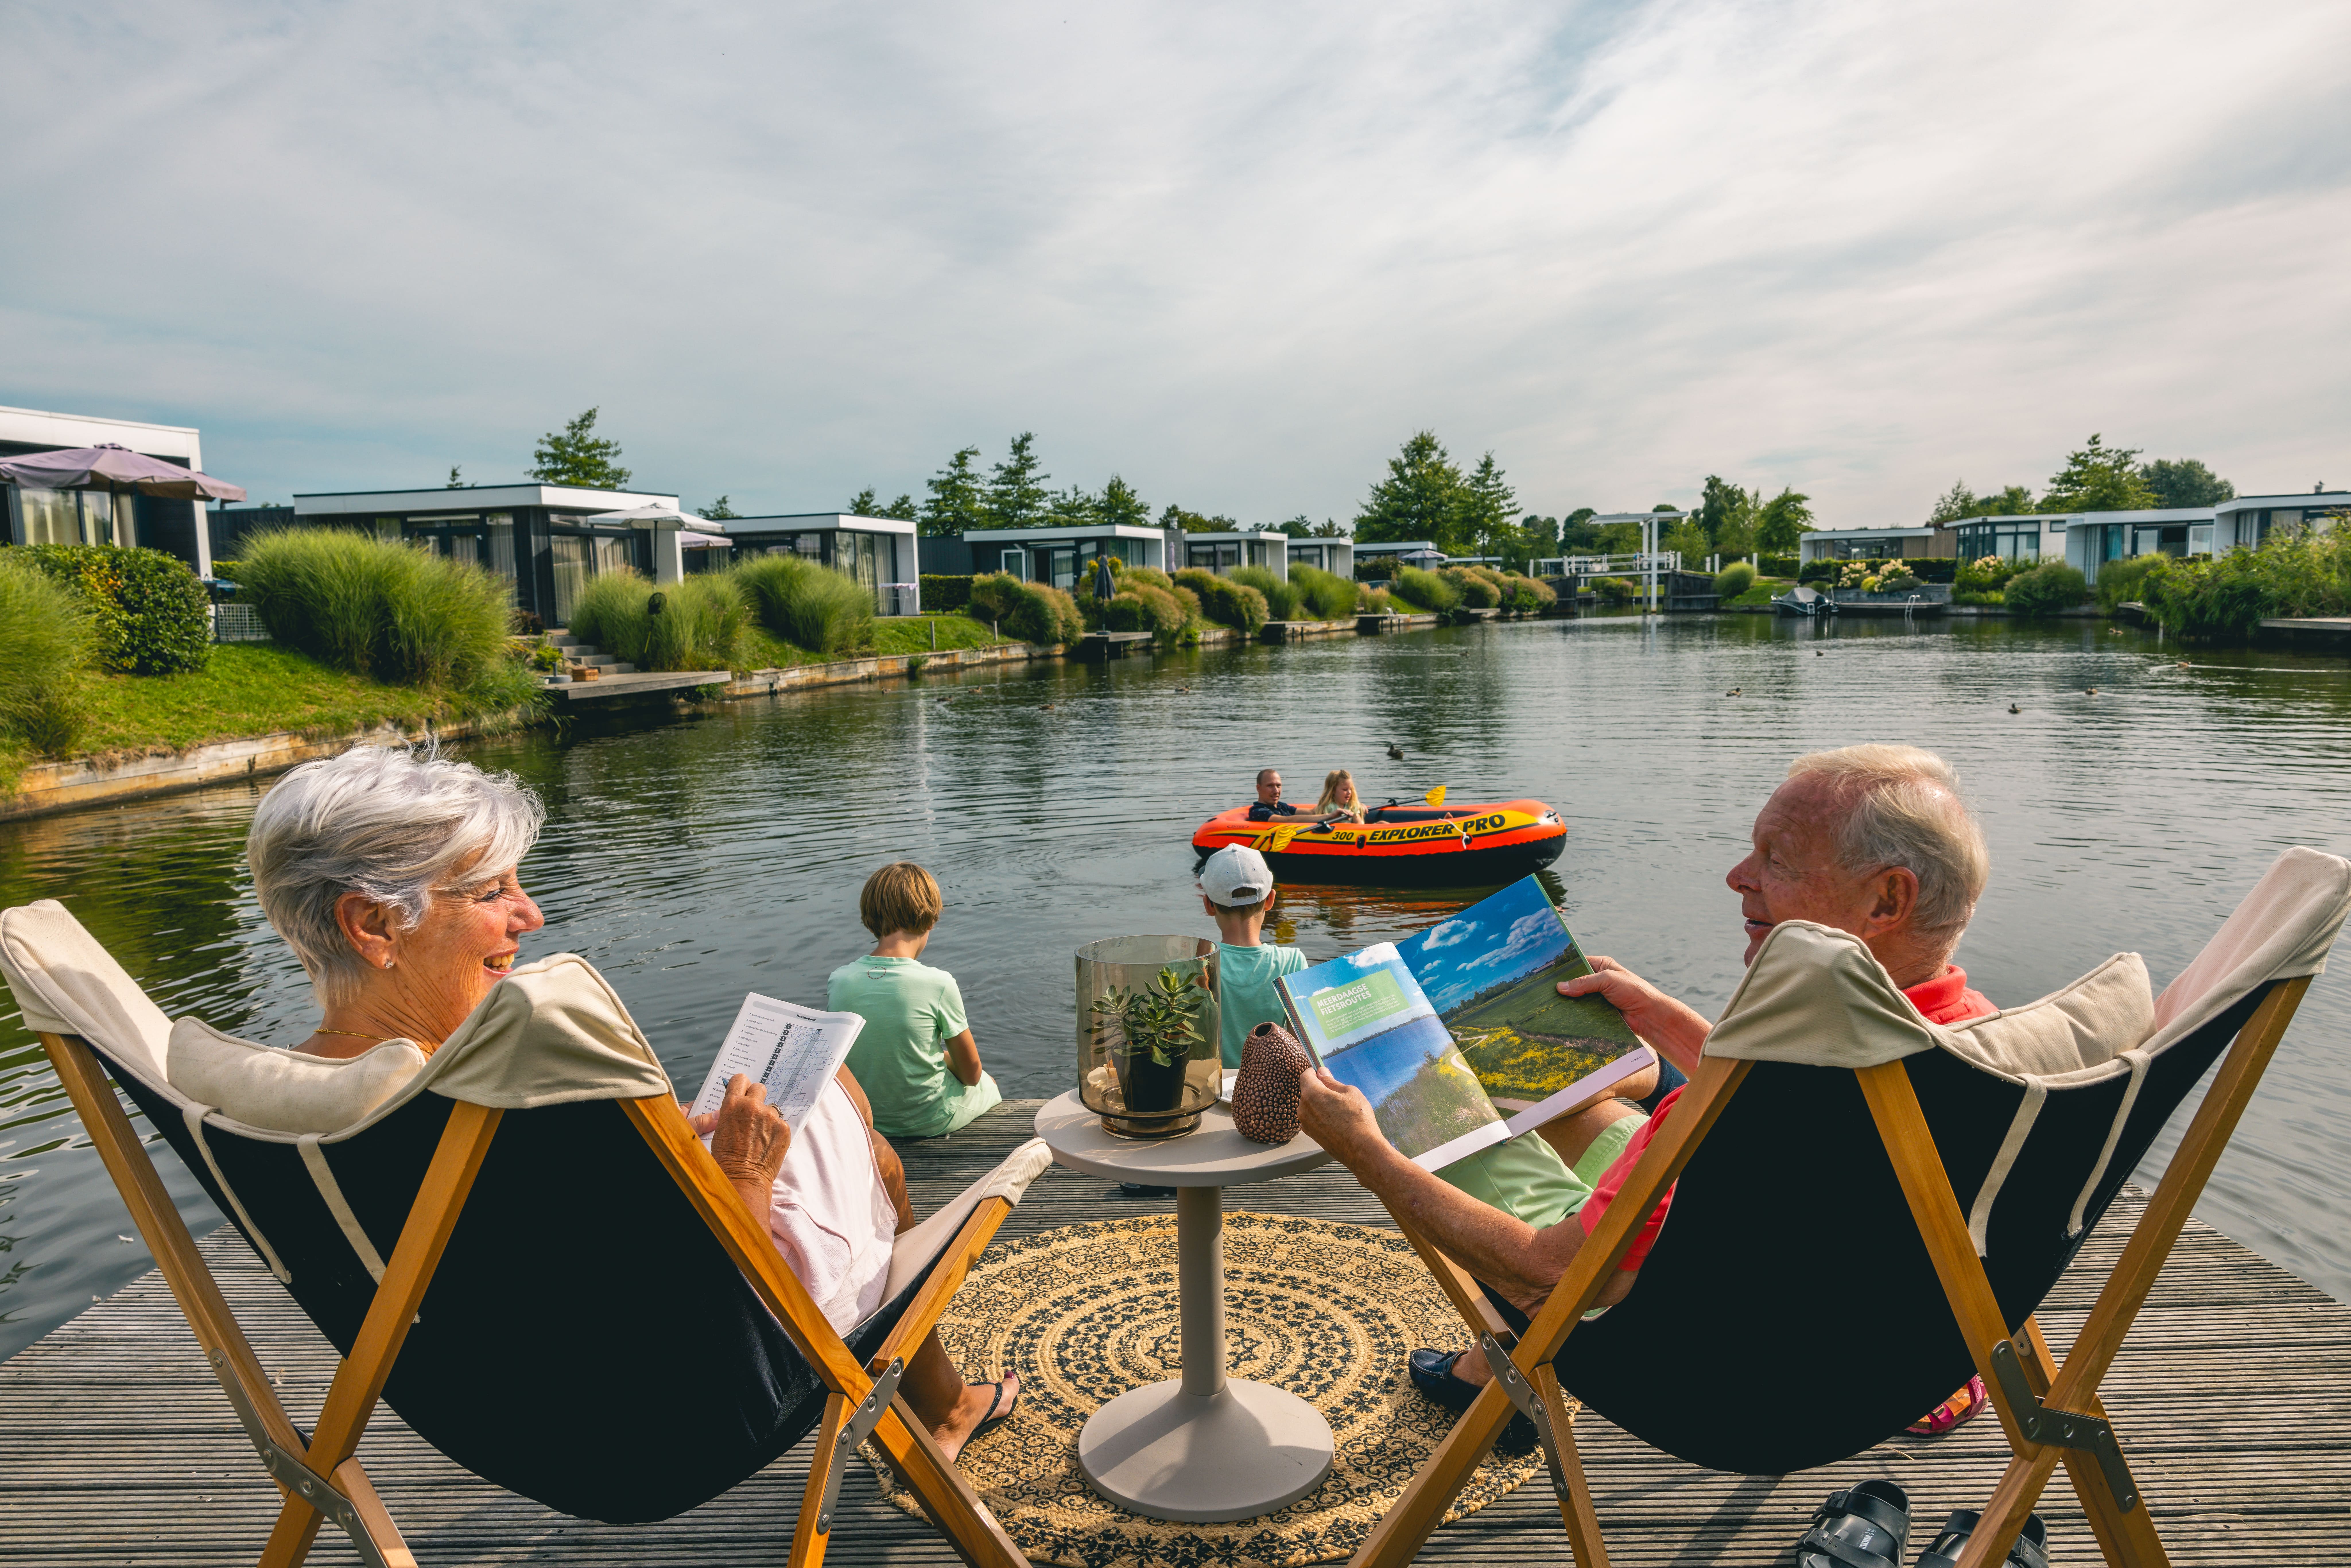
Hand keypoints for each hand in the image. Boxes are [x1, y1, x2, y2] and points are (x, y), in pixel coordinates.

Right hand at [709, 1073, 791, 1192]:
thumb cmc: (727, 1159)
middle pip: (759, 1088)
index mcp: (732, 1104)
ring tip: (759, 1136)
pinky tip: (767, 1143)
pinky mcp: (783, 1127)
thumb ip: (731, 1112)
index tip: (744, 1089)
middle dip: (756, 1098)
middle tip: (753, 1113)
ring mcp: (770, 1116)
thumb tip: (737, 1103)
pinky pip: (780, 1123)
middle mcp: (752, 1106)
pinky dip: (776, 1131)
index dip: (742, 1084)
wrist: (742, 1178)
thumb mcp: (720, 1129)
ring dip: (766, 1118)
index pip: (740, 1079)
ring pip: (771, 1108)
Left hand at [1296, 1067, 1392, 1170]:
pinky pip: (1313, 1119)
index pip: (1305, 1076)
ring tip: (1340, 1110)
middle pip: (1307, 1092)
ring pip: (1310, 1106)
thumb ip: (1332, 1082)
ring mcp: (1306, 1124)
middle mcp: (1303, 1109)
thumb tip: (1322, 1073)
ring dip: (1320, 1104)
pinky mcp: (1312, 1135)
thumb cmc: (1358, 1119)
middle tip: (1337, 1094)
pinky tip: (1337, 1121)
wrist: (1361, 1149)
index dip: (1314, 1072)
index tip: (1323, 1073)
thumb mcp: (1349, 1092)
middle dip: (1319, 1089)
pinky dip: (1322, 1116)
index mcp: (1311, 1094)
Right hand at [1559, 956, 1709, 1068]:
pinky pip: (1582, 1012)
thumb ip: (1584, 982)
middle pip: (1575, 982)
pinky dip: (1574, 1015)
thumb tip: (1560, 987)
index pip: (1578, 962)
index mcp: (1602, 966)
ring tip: (1546, 1005)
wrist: (1649, 1016)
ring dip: (1567, 1002)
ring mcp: (1598, 997)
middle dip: (1563, 986)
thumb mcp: (1607, 980)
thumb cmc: (1633, 991)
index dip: (1564, 967)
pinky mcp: (1598, 1013)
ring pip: (1577, 998)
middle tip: (1542, 990)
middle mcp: (1598, 980)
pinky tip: (1560, 1017)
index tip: (1546, 972)